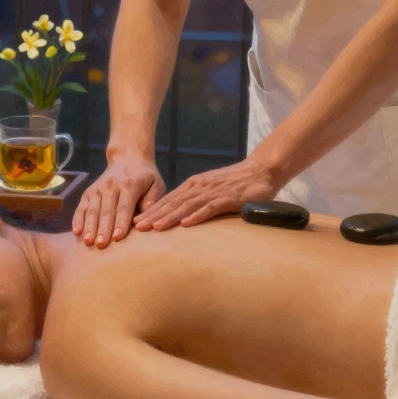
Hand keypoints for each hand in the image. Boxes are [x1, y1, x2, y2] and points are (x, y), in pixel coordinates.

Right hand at [72, 155, 165, 247]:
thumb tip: (146, 218)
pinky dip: (78, 219)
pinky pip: (81, 207)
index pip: (124, 207)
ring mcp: (98, 189)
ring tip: (88, 242)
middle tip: (101, 245)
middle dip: (103, 229)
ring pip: (92, 210)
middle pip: (106, 210)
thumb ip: (153, 200)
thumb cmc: (145, 176)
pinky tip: (76, 232)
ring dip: (89, 226)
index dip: (121, 222)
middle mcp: (111, 186)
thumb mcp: (156, 184)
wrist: (127, 157)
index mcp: (130, 185)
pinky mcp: (89, 192)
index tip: (118, 237)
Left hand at [133, 156, 278, 230]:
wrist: (261, 170)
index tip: (136, 222)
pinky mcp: (228, 198)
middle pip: (172, 203)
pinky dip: (197, 216)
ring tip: (155, 228)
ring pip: (186, 206)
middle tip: (136, 227)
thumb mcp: (210, 190)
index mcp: (193, 185)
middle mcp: (199, 187)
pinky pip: (210, 208)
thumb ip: (196, 200)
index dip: (151, 211)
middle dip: (153, 215)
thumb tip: (180, 216)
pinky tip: (186, 224)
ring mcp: (213, 192)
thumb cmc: (235, 183)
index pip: (168, 200)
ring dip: (170, 217)